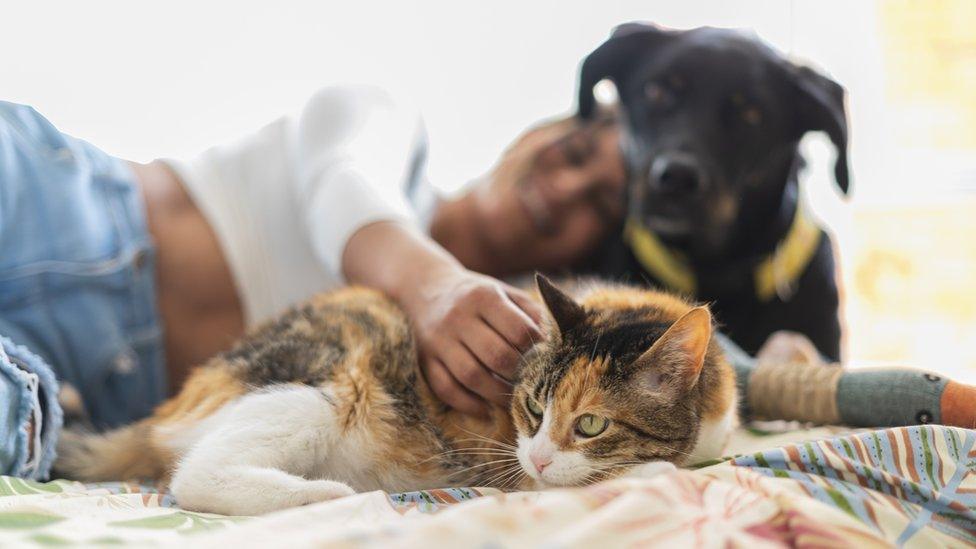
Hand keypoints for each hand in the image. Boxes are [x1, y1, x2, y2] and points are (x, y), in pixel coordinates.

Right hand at [342, 221, 543, 416]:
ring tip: (512, 400)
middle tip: (531, 384)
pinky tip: (485, 409)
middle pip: (497, 356)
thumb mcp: (504, 293)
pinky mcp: (424, 359)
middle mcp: (458, 317)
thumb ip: (532, 313)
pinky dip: (467, 404)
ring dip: (496, 394)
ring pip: (471, 376)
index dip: (536, 350)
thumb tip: (560, 340)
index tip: (545, 360)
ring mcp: (438, 340)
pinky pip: (445, 388)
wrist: (426, 289)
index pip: (518, 330)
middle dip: (519, 375)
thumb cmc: (476, 296)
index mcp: (483, 297)